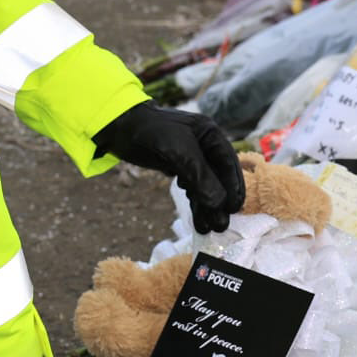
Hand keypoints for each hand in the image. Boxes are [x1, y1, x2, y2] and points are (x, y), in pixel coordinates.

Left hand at [93, 102, 245, 233]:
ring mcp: (193, 156)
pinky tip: (198, 219)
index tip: (234, 209)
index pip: (228, 164)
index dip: (233, 187)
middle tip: (221, 226)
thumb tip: (219, 203)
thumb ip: (200, 176)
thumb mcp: (179, 152)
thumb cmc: (152, 132)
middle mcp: (205, 145)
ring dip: (207, 207)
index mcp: (211, 134)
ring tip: (207, 229)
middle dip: (220, 201)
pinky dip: (196, 202)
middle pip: (219, 177)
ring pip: (206, 185)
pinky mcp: (179, 166)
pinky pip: (193, 187)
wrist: (121, 127)